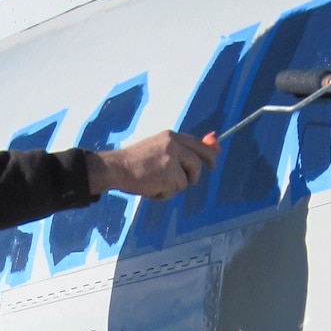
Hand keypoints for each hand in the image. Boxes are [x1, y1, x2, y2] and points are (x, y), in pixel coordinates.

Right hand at [86, 129, 217, 201]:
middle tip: (190, 181)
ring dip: (172, 187)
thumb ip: (176, 152)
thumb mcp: (157, 148)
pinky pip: (174, 191)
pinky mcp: (168, 175)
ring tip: (154, 182)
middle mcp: (174, 145)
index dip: (208, 155)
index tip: (213, 164)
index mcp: (171, 137)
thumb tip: (197, 160)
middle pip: (197, 164)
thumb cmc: (134, 161)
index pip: (198, 144)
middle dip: (193, 176)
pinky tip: (150, 187)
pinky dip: (163, 194)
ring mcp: (172, 160)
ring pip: (185, 182)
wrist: (117, 167)